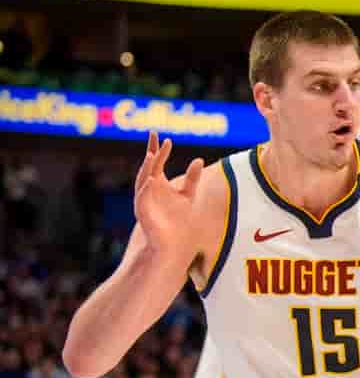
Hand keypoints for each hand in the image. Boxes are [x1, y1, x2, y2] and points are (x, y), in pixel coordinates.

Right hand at [134, 132, 203, 251]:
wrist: (172, 243)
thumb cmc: (178, 220)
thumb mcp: (188, 195)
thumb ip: (192, 179)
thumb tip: (199, 160)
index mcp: (158, 183)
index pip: (156, 161)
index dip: (157, 148)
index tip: (159, 134)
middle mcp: (149, 188)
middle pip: (149, 166)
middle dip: (153, 153)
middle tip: (159, 140)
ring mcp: (144, 199)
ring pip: (143, 179)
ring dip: (147, 167)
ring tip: (152, 154)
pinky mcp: (143, 211)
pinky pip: (142, 197)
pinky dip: (146, 188)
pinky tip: (152, 179)